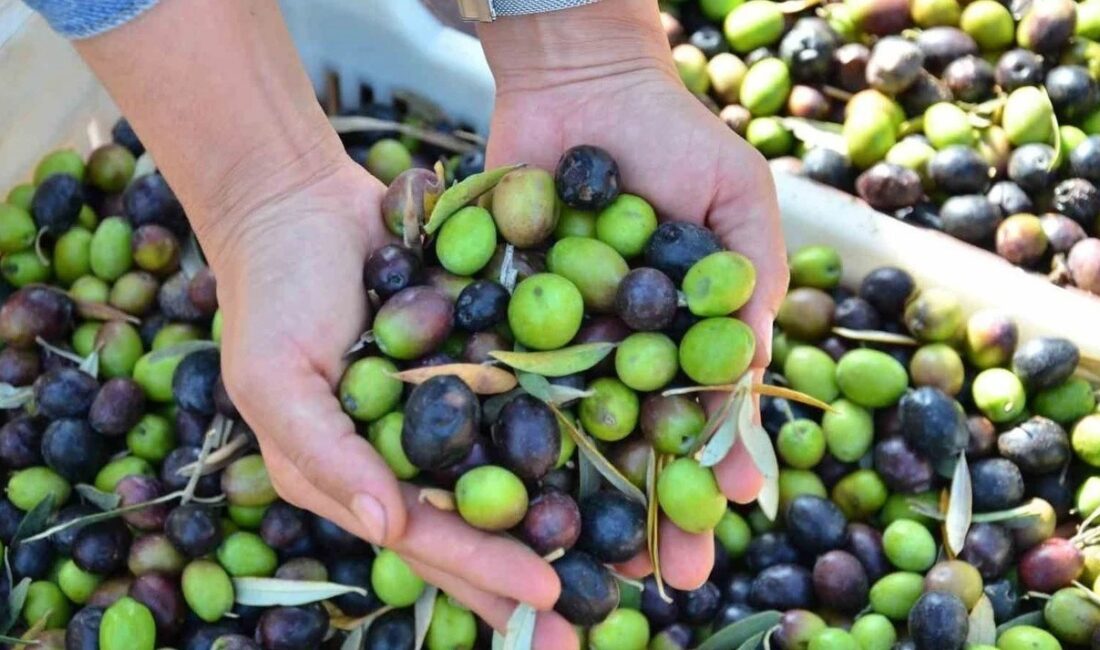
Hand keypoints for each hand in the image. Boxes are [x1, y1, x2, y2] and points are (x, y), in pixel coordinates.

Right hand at [202, 154, 572, 646]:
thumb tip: (385, 528)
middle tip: (595, 614)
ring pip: (513, 472)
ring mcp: (449, 407)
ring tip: (623, 558)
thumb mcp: (275, 379)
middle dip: (531, 572)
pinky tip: (620, 454)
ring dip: (564, 514)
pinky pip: (526, 399)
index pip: (427, 536)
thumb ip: (324, 455)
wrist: (297, 198)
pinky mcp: (479, 359)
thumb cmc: (270, 293)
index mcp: (355, 475)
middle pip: (480, 522)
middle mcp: (409, 453)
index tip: (546, 594)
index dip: (483, 570)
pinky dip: (568, 429)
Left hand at [480, 0, 787, 594]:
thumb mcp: (736, 204)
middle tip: (653, 578)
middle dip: (645, 512)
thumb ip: (747, 287)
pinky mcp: (496, 316)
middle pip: (630, 445)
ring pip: (562, 432)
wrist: (579, 81)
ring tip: (577, 558)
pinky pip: (499, 377)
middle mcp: (617, 350)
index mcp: (679, 338)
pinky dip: (499, 427)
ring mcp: (554, 339)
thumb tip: (755, 385)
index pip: (699, 423)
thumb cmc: (673, 138)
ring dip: (572, 496)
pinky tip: (500, 484)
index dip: (709, 476)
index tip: (719, 526)